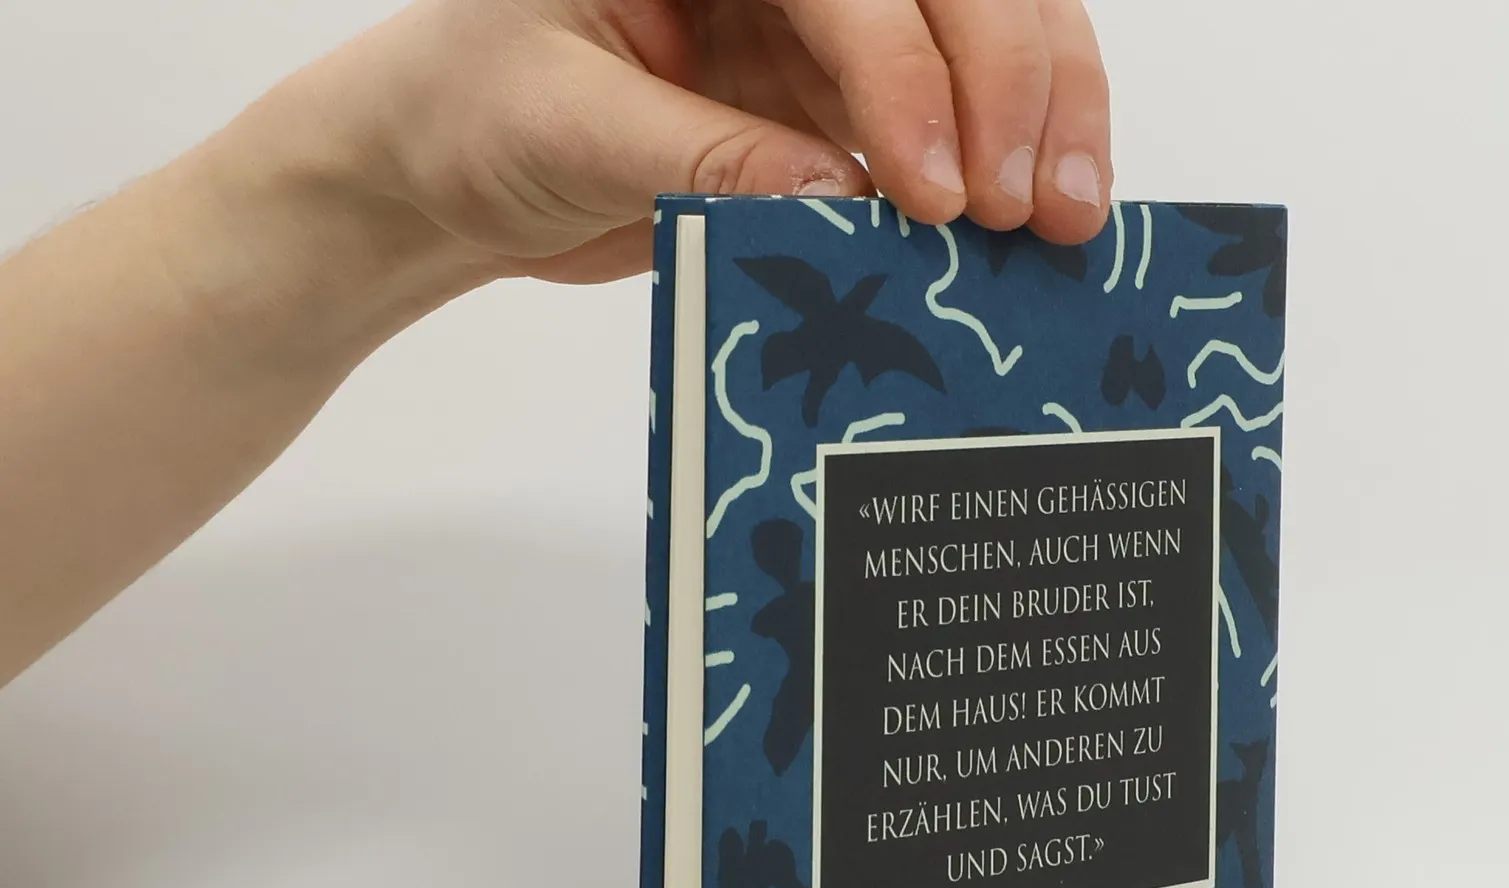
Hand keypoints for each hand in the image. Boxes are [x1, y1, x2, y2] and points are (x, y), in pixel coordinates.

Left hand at [314, 0, 1113, 285]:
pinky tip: (1031, 231)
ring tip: (1062, 219)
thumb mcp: (569, 125)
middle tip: (1030, 206)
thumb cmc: (466, 109)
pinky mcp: (834, 108)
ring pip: (976, 45)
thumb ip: (704, 160)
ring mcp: (819, 32)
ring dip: (1036, 123)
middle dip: (1011, 86)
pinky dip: (996, 172)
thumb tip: (839, 201)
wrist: (443, 177)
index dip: (910, 74)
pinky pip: (942, 129)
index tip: (937, 188)